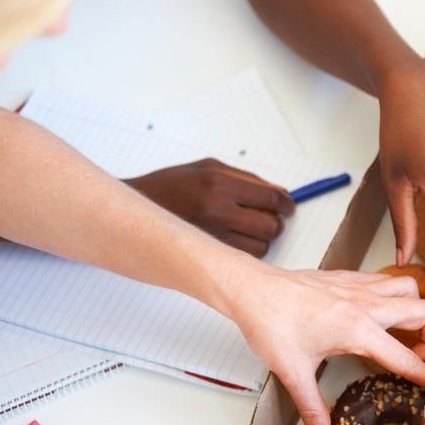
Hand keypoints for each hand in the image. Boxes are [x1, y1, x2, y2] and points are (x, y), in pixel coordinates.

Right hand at [125, 158, 294, 257]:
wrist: (136, 209)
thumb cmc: (172, 185)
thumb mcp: (209, 168)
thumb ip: (247, 178)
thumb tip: (279, 191)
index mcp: (219, 182)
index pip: (271, 197)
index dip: (286, 204)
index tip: (288, 207)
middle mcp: (217, 208)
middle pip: (270, 225)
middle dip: (276, 222)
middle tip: (270, 218)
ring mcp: (212, 233)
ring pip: (261, 245)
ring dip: (263, 238)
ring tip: (250, 229)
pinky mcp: (208, 250)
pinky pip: (245, 257)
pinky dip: (249, 250)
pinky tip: (238, 240)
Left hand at [226, 261, 424, 424]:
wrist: (251, 289)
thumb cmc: (270, 324)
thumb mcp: (293, 372)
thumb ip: (312, 407)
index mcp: (358, 330)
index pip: (405, 357)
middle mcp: (367, 305)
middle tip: (417, 356)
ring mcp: (360, 287)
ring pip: (410, 289)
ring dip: (416, 309)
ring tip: (403, 332)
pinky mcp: (349, 277)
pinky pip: (387, 280)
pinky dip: (394, 295)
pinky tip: (378, 312)